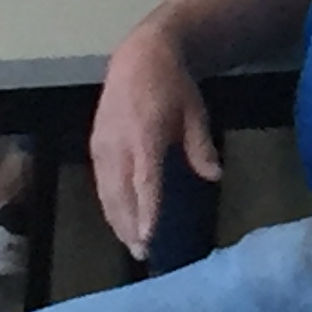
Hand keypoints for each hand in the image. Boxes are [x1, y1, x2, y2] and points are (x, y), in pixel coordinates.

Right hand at [91, 23, 222, 259]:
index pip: (144, 180)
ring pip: (107, 192)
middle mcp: (118, 143)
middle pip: (120, 193)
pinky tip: (120, 221)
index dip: (146, 209)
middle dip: (129, 225)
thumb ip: (201, 145)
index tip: (148, 236)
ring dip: (118, 220)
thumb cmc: (172, 85)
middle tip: (142, 254)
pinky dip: (110, 205)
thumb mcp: (195, 111)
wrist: (138, 58)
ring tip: (131, 245)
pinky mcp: (96, 146)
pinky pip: (101, 182)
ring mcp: (103, 145)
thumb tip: (215, 175)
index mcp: (144, 134)